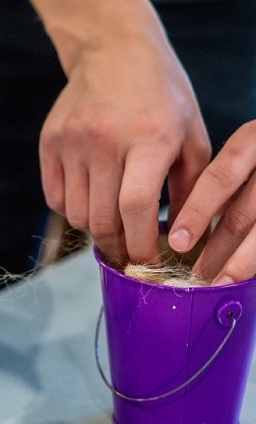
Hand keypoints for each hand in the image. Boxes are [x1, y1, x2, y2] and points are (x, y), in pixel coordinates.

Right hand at [39, 24, 210, 265]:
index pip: (135, 207)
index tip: (148, 261)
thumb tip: (185, 239)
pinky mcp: (49, 142)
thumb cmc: (161, 95)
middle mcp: (105, 140)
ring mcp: (71, 141)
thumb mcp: (191, 135)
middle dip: (116, 248)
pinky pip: (54, 197)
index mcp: (149, 139)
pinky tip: (90, 202)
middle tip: (127, 256)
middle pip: (101, 218)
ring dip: (94, 230)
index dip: (140, 244)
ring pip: (75, 214)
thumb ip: (191, 189)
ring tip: (111, 226)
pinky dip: (72, 210)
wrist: (112, 50)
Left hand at [168, 121, 255, 284]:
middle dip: (216, 250)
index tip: (176, 243)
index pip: (219, 178)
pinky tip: (241, 272)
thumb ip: (221, 183)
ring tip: (220, 282)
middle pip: (241, 215)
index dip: (196, 213)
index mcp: (251, 141)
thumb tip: (179, 231)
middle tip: (194, 276)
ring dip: (240, 262)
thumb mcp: (243, 154)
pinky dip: (255, 259)